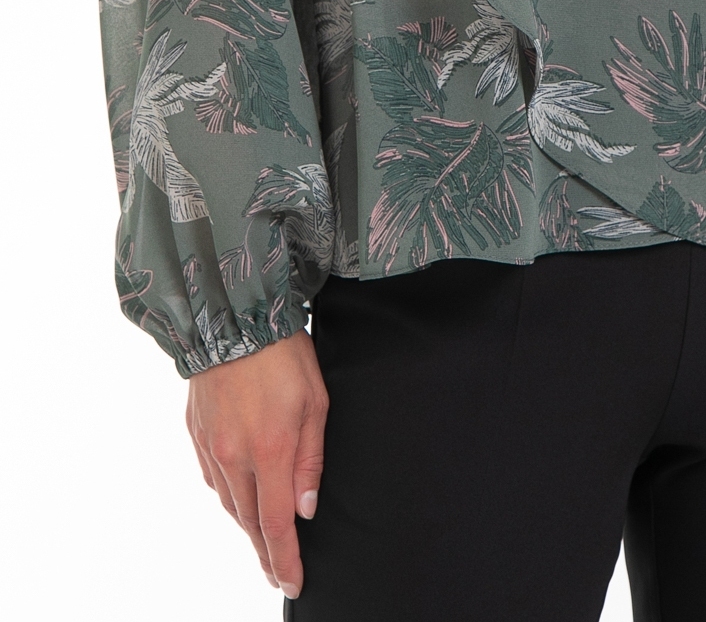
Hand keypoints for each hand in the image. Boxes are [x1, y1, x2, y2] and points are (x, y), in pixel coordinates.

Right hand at [186, 329, 327, 600]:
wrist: (231, 316)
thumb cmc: (284, 353)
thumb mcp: (315, 401)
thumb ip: (310, 458)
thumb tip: (305, 508)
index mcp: (268, 451)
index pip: (275, 524)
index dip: (284, 558)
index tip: (292, 582)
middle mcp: (233, 456)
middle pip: (249, 521)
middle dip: (265, 551)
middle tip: (278, 570)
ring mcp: (210, 446)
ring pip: (229, 502)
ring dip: (247, 524)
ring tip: (263, 539)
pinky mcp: (196, 432)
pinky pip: (213, 477)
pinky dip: (229, 494)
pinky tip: (240, 495)